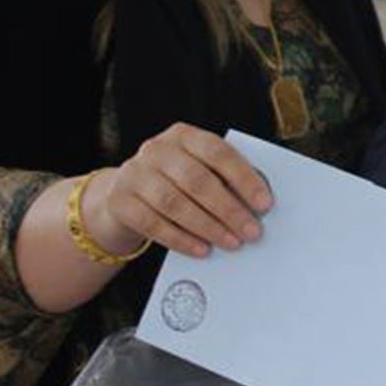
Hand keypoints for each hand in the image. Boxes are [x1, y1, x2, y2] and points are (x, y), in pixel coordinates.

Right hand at [92, 123, 270, 259]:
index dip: (244, 178)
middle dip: (229, 209)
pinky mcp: (120, 201)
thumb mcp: (196, 170)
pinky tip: (202, 250)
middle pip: (197, 180)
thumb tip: (256, 207)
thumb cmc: (174, 183)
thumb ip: (223, 181)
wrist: (124, 194)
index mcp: (183, 135)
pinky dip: (181, 239)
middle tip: (252, 231)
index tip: (264, 203)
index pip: (218, 152)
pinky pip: (152, 223)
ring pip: (175, 203)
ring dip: (208, 226)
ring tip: (231, 243)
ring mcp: (134, 174)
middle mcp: (157, 149)